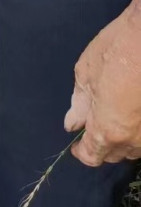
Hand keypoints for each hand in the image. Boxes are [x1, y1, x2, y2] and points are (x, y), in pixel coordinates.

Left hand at [65, 0, 140, 165]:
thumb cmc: (116, 50)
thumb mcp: (86, 72)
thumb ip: (79, 102)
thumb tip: (72, 122)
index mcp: (108, 129)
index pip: (92, 156)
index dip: (81, 152)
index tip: (75, 144)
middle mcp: (133, 139)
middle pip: (114, 155)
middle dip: (101, 145)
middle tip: (93, 123)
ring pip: (134, 149)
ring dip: (122, 140)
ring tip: (113, 118)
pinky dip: (137, 131)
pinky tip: (131, 113)